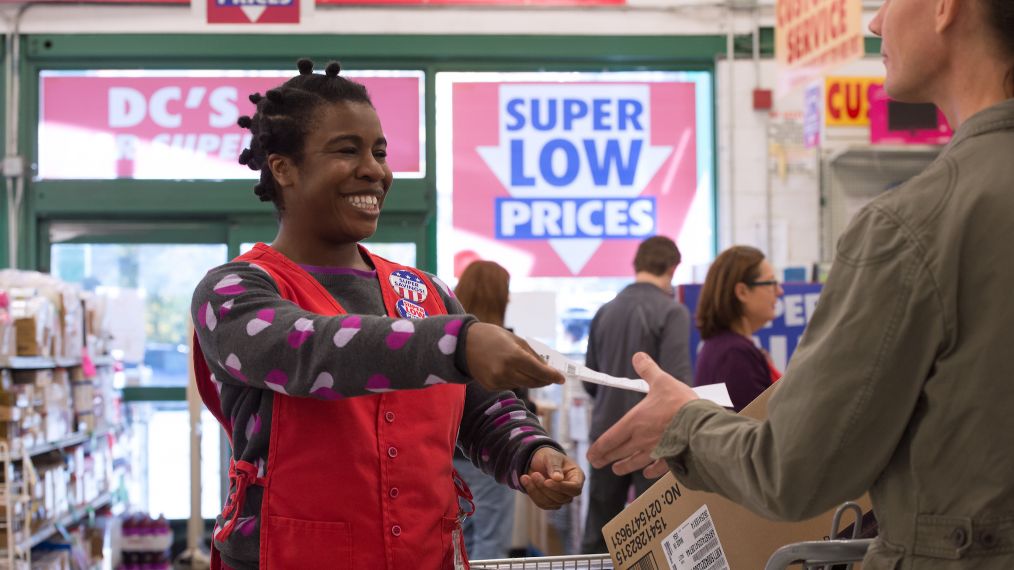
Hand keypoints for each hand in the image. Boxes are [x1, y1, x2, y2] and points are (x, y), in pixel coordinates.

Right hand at [465, 323, 564, 390]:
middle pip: (534, 382)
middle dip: (545, 379)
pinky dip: (517, 379)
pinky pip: (511, 385)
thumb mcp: (515, 340)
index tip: (562, 379)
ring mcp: (497, 381)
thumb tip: (547, 369)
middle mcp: (506, 372)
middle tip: (553, 376)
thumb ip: (533, 355)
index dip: (552, 376)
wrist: (463, 343)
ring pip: (524, 384)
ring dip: (530, 378)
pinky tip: (510, 370)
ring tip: (529, 368)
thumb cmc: (492, 336)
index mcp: (514, 356)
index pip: (539, 371)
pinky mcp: (491, 386)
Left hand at [521, 447, 584, 509]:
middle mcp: (572, 490)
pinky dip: (532, 493)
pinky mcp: (551, 503)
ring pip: (551, 503)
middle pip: (562, 498)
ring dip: (536, 491)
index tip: (547, 481)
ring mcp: (562, 498)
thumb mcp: (551, 457)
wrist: (538, 461)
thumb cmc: (549, 457)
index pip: (575, 488)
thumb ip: (555, 466)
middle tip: (534, 474)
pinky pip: (542, 504)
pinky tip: (525, 481)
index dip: (561, 487)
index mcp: (577, 476)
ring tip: (526, 476)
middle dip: (545, 488)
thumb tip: (558, 479)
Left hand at [586, 352, 697, 476]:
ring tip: (617, 470)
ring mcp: (656, 451)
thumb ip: (648, 369)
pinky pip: (658, 467)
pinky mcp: (671, 457)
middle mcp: (641, 440)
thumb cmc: (680, 403)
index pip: (610, 438)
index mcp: (635, 422)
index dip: (599, 447)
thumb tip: (638, 356)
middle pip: (619, 452)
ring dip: (624, 466)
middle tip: (597, 463)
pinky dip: (651, 471)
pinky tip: (647, 473)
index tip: (591, 455)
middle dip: (606, 458)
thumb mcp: (662, 381)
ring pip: (635, 462)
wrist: (701, 424)